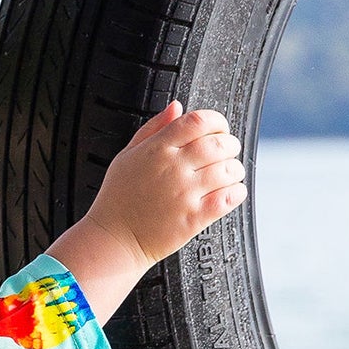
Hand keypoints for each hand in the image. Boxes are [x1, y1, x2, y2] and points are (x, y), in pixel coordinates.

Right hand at [49, 103, 247, 322]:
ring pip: (229, 170)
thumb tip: (177, 107)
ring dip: (234, 170)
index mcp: (157, 150)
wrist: (112, 241)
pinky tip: (229, 193)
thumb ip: (153, 129)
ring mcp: (184, 194)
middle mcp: (173, 168)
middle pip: (220, 143)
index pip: (199, 121)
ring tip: (227, 175)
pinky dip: (236, 193)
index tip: (218, 130)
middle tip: (226, 153)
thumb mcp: (127, 157)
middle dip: (230, 145)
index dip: (217, 121)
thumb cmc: (117, 200)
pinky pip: (229, 198)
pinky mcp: (193, 218)